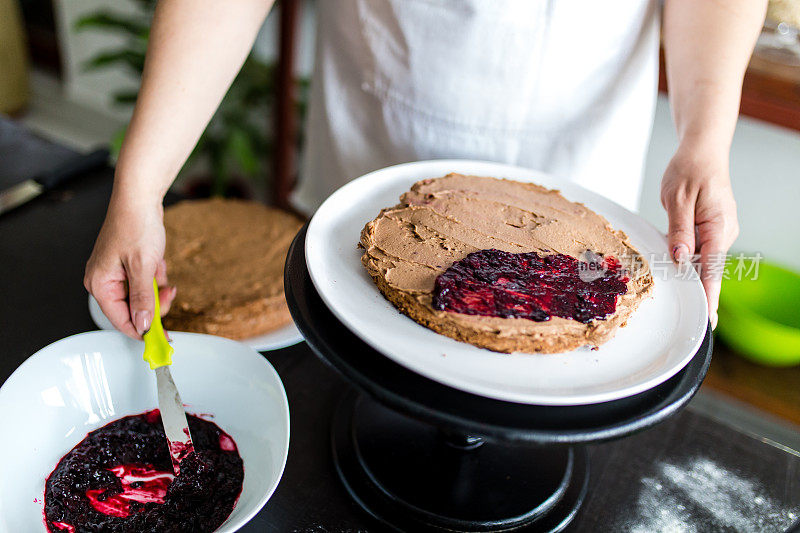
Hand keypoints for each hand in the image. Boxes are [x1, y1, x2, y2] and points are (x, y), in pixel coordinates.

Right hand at [84, 200, 176, 338]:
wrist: (140, 198)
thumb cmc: (135, 226)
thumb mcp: (143, 267)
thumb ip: (143, 299)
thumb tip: (143, 325)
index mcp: (100, 284)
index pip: (120, 320)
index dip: (143, 330)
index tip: (163, 339)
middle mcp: (104, 280)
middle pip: (133, 309)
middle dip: (154, 303)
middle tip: (168, 294)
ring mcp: (117, 273)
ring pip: (142, 296)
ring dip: (157, 287)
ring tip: (160, 269)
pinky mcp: (129, 266)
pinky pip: (146, 282)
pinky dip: (156, 275)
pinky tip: (158, 261)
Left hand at [661, 145, 738, 328]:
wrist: (702, 152)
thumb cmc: (690, 171)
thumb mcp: (678, 200)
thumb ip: (679, 230)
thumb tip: (680, 258)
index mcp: (719, 227)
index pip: (713, 268)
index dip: (709, 294)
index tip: (709, 318)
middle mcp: (724, 233)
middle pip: (706, 268)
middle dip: (690, 283)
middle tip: (677, 302)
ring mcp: (719, 233)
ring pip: (699, 260)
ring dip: (683, 266)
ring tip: (669, 268)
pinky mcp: (711, 230)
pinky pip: (697, 249)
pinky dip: (683, 254)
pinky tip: (670, 249)